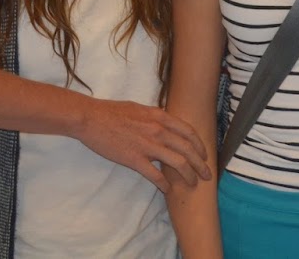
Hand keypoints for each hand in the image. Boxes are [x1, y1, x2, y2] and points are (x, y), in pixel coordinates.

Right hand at [76, 98, 210, 192]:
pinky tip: (167, 189)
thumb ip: (156, 117)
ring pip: (178, 163)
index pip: (189, 132)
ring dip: (188, 175)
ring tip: (193, 184)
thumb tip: (165, 123)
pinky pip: (155, 175)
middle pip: (188, 149)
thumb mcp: (140, 108)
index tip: (204, 155)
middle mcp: (158, 130)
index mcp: (160, 117)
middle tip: (207, 175)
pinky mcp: (135, 159)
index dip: (200, 145)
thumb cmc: (113, 112)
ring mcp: (147, 146)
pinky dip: (164, 184)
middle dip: (201, 164)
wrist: (91, 118)